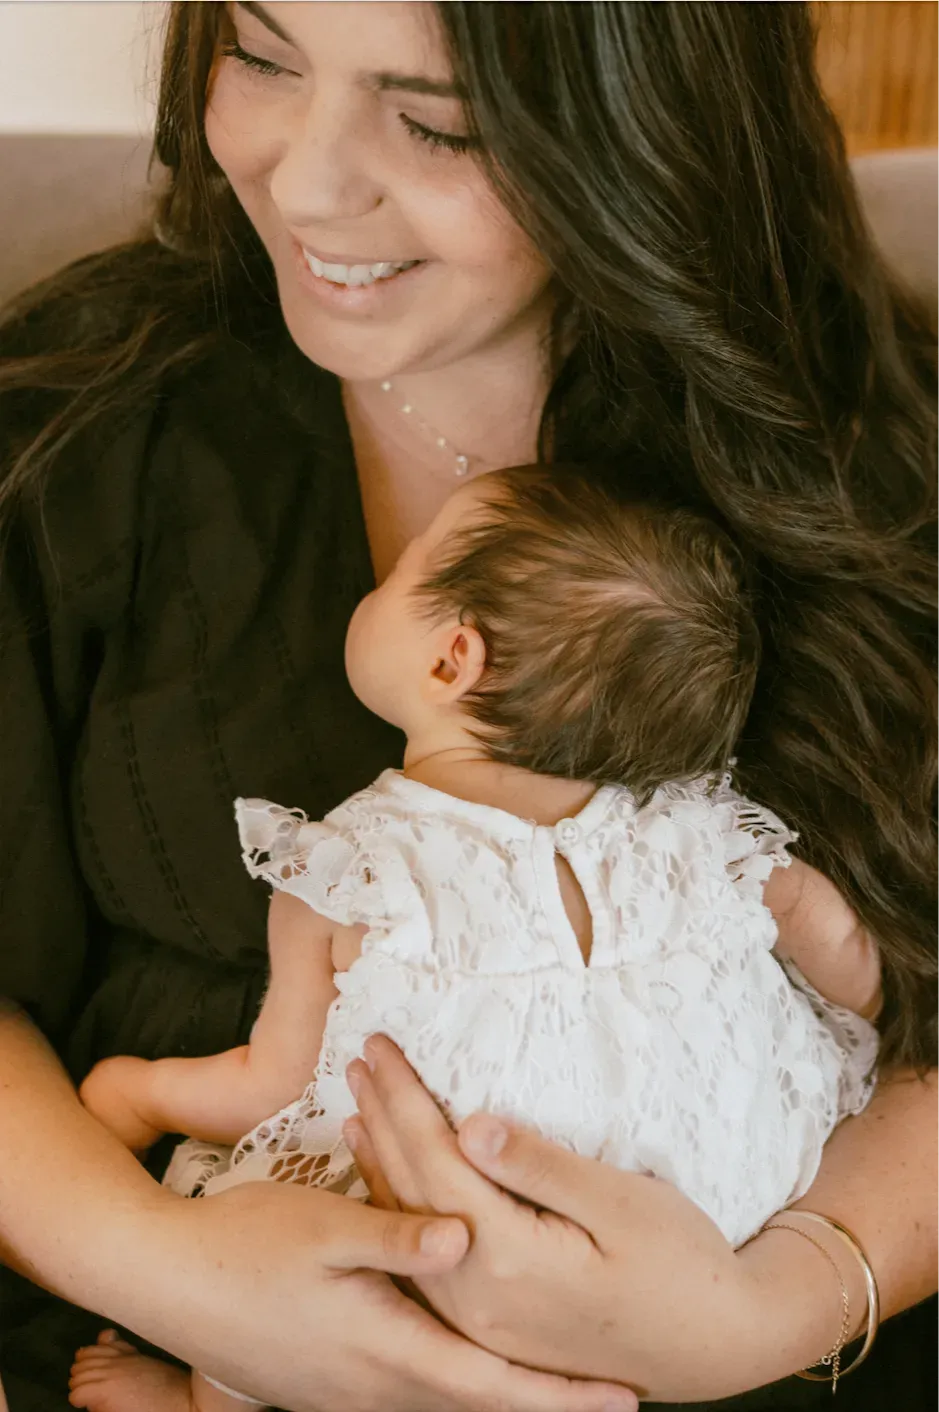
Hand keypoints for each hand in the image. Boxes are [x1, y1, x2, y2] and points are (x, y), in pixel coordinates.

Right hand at [123, 1174, 636, 1411]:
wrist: (169, 1283)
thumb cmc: (247, 1245)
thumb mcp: (323, 1226)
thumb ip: (397, 1237)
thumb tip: (467, 1236)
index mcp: (386, 1349)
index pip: (493, 1385)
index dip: (560, 1396)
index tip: (624, 1402)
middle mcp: (376, 1386)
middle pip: (480, 1402)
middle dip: (547, 1401)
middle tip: (611, 1396)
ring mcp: (350, 1392)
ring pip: (445, 1398)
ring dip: (501, 1390)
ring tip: (554, 1380)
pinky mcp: (330, 1382)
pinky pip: (409, 1388)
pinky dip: (452, 1379)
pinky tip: (462, 1360)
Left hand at [347, 1037, 848, 1403]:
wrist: (716, 1345)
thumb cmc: (682, 1263)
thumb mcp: (622, 1203)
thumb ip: (541, 1166)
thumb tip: (470, 1124)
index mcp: (512, 1259)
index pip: (435, 1160)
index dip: (404, 1098)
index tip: (383, 1045)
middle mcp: (482, 1297)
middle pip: (413, 1191)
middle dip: (384, 1118)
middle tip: (362, 1057)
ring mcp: (482, 1318)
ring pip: (411, 1227)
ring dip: (382, 1160)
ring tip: (358, 1104)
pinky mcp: (493, 1323)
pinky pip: (427, 1258)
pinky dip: (401, 1207)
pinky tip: (387, 1178)